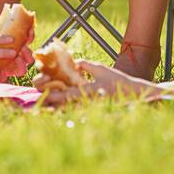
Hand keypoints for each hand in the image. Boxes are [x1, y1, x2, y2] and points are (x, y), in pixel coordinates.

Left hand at [32, 59, 146, 106]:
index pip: (67, 94)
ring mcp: (89, 107)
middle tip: (41, 104)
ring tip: (47, 109)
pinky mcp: (92, 109)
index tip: (44, 93)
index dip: (54, 95)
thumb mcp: (101, 69)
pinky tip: (61, 110)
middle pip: (65, 105)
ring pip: (69, 109)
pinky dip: (67, 110)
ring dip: (58, 109)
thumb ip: (87, 66)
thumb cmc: (117, 80)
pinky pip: (76, 110)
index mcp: (88, 91)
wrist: (131, 94)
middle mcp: (87, 101)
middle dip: (53, 105)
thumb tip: (74, 62)